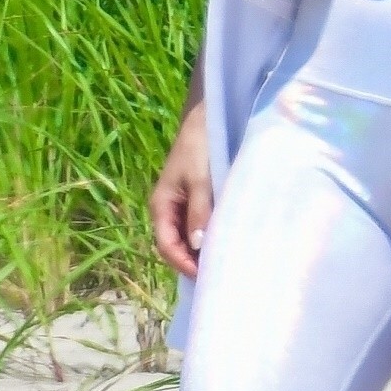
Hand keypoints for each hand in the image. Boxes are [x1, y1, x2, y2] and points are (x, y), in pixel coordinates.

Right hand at [150, 101, 212, 279]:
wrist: (209, 116)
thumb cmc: (201, 145)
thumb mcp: (201, 178)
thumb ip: (200, 211)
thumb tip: (199, 246)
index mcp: (162, 205)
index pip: (166, 246)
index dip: (184, 264)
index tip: (206, 275)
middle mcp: (169, 209)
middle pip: (177, 246)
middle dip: (195, 261)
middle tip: (221, 273)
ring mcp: (184, 206)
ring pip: (190, 238)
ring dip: (204, 250)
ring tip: (227, 261)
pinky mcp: (198, 200)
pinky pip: (200, 225)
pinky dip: (211, 235)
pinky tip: (228, 240)